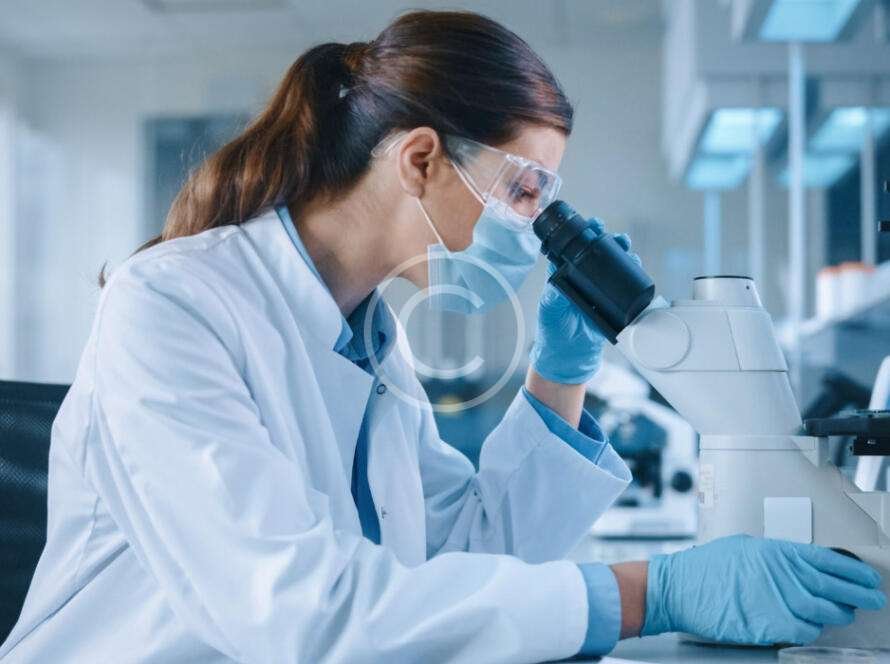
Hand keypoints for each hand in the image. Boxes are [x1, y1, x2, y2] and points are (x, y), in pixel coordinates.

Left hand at [529, 220, 635, 384]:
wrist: (569, 357)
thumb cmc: (553, 331)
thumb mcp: (550, 308)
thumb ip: (555, 293)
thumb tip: (561, 274)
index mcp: (565, 275)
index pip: (575, 249)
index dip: (584, 234)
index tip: (592, 225)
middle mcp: (583, 279)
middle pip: (598, 253)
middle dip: (608, 240)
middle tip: (614, 236)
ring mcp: (599, 290)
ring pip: (613, 265)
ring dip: (621, 253)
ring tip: (626, 246)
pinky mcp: (612, 302)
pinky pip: (624, 284)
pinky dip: (631, 273)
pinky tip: (635, 265)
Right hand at [643, 534, 886, 644]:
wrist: (678, 589)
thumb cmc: (704, 569)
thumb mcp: (741, 548)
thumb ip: (772, 556)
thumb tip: (794, 563)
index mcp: (775, 552)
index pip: (828, 560)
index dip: (853, 570)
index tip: (867, 577)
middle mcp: (781, 575)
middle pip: (833, 587)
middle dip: (859, 594)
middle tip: (873, 599)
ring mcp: (777, 600)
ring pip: (823, 612)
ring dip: (837, 614)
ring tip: (843, 613)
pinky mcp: (769, 625)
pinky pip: (803, 630)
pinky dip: (811, 629)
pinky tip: (812, 626)